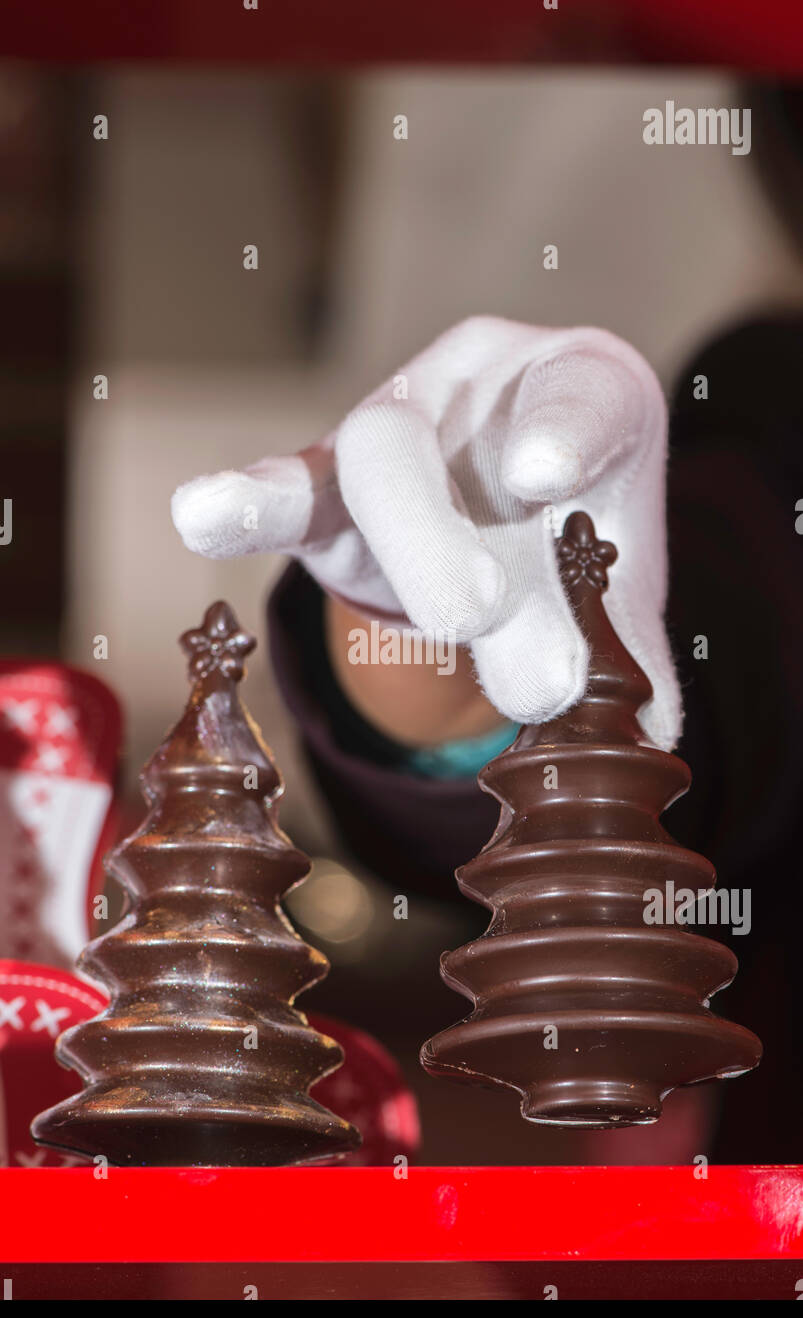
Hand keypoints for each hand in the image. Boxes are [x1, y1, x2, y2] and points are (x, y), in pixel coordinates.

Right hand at [171, 316, 678, 748]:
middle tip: (489, 624)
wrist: (506, 508)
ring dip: (410, 551)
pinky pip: (285, 488)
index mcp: (576, 392)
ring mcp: (396, 428)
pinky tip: (198, 517)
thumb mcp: (610, 580)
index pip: (579, 393)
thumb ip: (623, 643)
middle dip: (454, 540)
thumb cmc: (572, 530)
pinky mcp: (328, 485)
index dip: (562, 429)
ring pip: (372, 460)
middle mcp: (479, 388)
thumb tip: (642, 730)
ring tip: (457, 625)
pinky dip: (246, 506)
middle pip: (441, 449)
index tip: (549, 476)